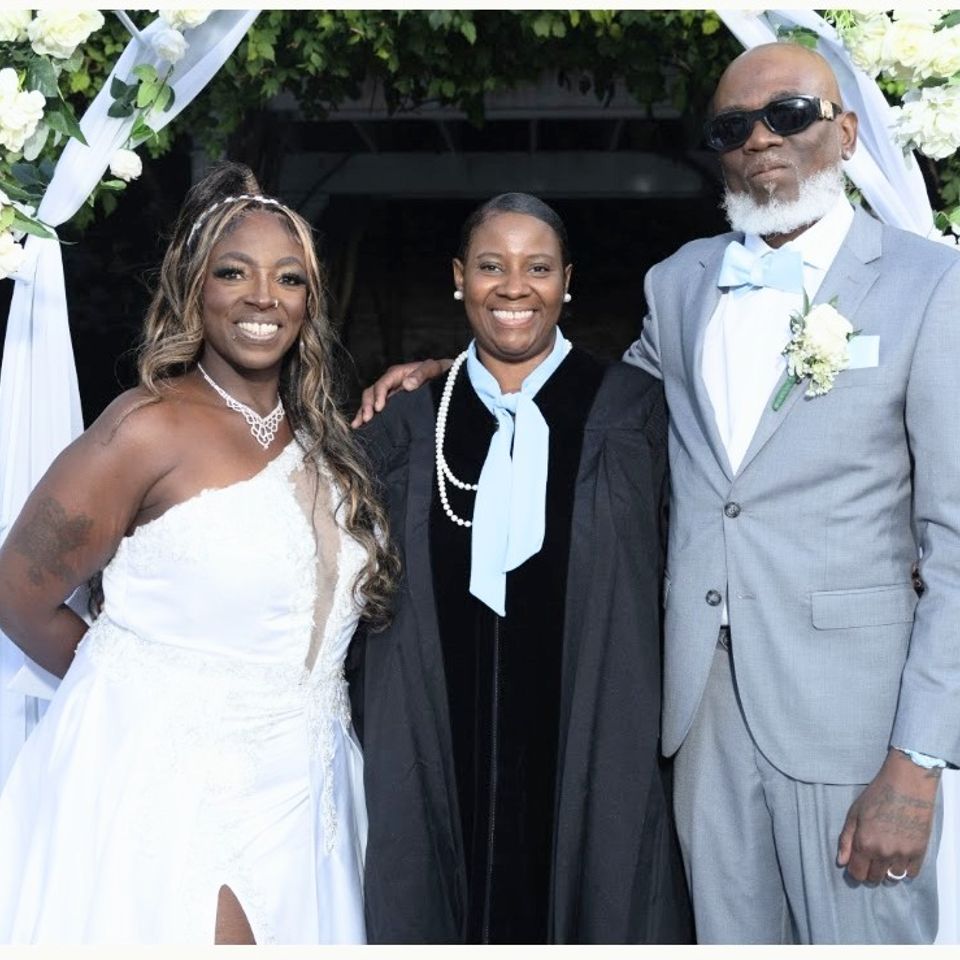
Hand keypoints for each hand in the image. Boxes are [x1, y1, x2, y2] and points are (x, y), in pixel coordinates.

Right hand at [350, 358, 451, 427]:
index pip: (383, 383)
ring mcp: (390, 395)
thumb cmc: (440, 372)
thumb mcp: (433, 369)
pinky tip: (361, 427)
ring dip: (363, 413)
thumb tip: (407, 384)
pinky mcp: (392, 405)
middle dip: (367, 405)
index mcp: (398, 374)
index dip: (379, 395)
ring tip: (358, 425)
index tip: (379, 408)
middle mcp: (390, 384)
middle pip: (371, 392)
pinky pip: (376, 410)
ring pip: (370, 402)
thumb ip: (421, 374)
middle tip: (367, 419)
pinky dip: (367, 417)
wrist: (447, 380)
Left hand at [836, 748, 940, 883]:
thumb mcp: (854, 814)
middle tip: (870, 859)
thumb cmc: (876, 796)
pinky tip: (900, 857)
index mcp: (864, 844)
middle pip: (875, 879)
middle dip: (870, 872)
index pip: (857, 874)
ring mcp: (903, 855)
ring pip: (893, 878)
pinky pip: (911, 873)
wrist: (906, 786)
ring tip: (885, 858)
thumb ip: (846, 839)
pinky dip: (904, 869)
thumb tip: (842, 862)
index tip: (857, 863)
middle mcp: (883, 854)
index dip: (855, 871)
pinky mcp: (920, 852)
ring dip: (887, 872)